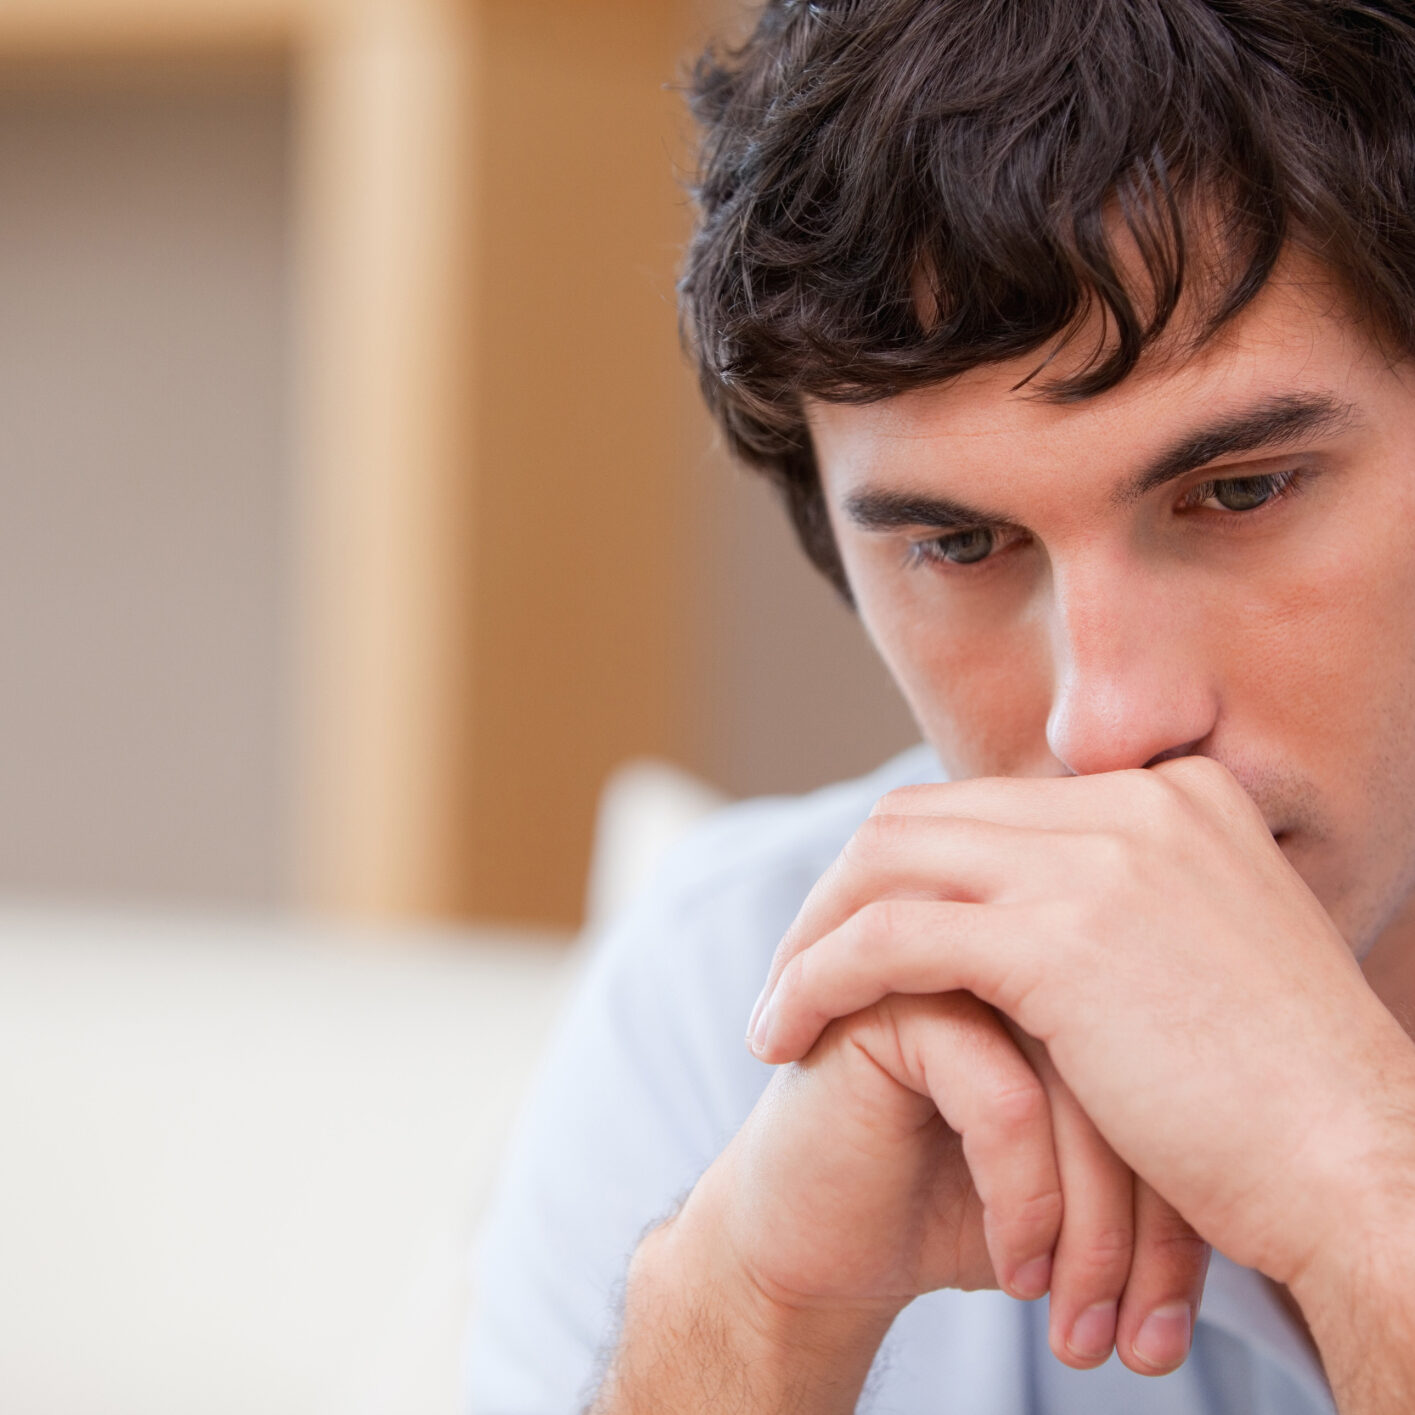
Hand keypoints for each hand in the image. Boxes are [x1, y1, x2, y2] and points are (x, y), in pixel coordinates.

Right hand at [680, 985, 1208, 1374]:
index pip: (1177, 1054)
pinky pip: (1004, 1097)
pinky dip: (1025, 1203)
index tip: (1182, 1312)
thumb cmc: (961, 1203)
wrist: (826, 1239)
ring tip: (1085, 1331)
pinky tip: (1012, 1271)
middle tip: (1148, 1339)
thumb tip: (1283, 1180)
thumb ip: (1152, 1121)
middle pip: (1138, 1061)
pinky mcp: (887, 996)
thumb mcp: (1084, 1170)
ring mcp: (948, 953)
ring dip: (1091, 1231)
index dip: (1190, 1189)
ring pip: (1081, 1080)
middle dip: (1151, 1223)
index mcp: (1073, 957)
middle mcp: (1016, 940)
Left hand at [748, 757, 1414, 1294]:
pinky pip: (886, 938)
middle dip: (842, 894)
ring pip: (888, 863)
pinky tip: (785, 1036)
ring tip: (776, 1014)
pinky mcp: (1060, 940)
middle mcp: (1134, 804)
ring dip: (813, 936)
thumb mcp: (1209, 966)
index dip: (906, 871)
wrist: (1368, 1178)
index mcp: (1173, 798)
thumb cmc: (1289, 1104)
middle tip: (795, 971)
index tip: (860, 939)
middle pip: (922, 819)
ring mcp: (1100, 861)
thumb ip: (1127, 917)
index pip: (987, 808)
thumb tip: (1032, 932)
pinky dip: (818, 978)